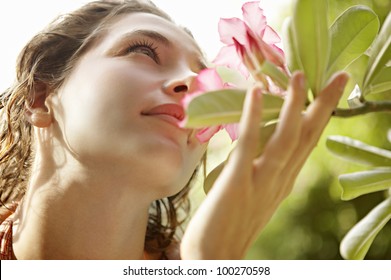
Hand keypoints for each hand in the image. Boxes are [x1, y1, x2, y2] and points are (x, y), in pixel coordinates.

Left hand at [180, 71, 348, 258]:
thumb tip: (263, 146)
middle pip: (307, 137)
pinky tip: (256, 92)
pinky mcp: (238, 183)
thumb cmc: (231, 225)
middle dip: (324, 105)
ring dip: (295, 105)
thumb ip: (264, 171)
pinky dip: (254, 117)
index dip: (321, 116)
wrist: (215, 258)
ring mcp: (261, 182)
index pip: (308, 143)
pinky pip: (249, 145)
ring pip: (285, 138)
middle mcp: (280, 180)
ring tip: (300, 76)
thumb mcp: (256, 194)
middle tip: (341, 76)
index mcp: (284, 182)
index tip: (331, 92)